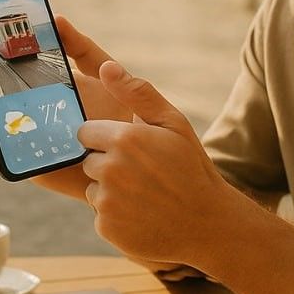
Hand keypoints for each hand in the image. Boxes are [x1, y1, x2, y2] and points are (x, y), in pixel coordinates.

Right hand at [0, 16, 133, 201]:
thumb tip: (57, 19)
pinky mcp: (34, 162)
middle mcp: (35, 106)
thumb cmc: (128, 115)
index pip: (10, 63)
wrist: (141, 162)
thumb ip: (85, 50)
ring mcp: (31, 134)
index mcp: (50, 81)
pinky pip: (6, 154)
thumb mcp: (109, 75)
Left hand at [79, 59, 241, 267]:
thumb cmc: (192, 168)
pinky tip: (142, 214)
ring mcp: (107, 200)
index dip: (106, 138)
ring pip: (93, 187)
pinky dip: (116, 215)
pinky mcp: (106, 226)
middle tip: (142, 173)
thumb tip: (106, 66)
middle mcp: (110, 169)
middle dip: (107, 164)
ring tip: (144, 194)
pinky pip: (100, 214)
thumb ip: (137, 92)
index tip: (130, 147)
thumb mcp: (173, 123)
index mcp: (123, 139)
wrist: (207, 223)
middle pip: (88, 160)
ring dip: (110, 190)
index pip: (85, 132)